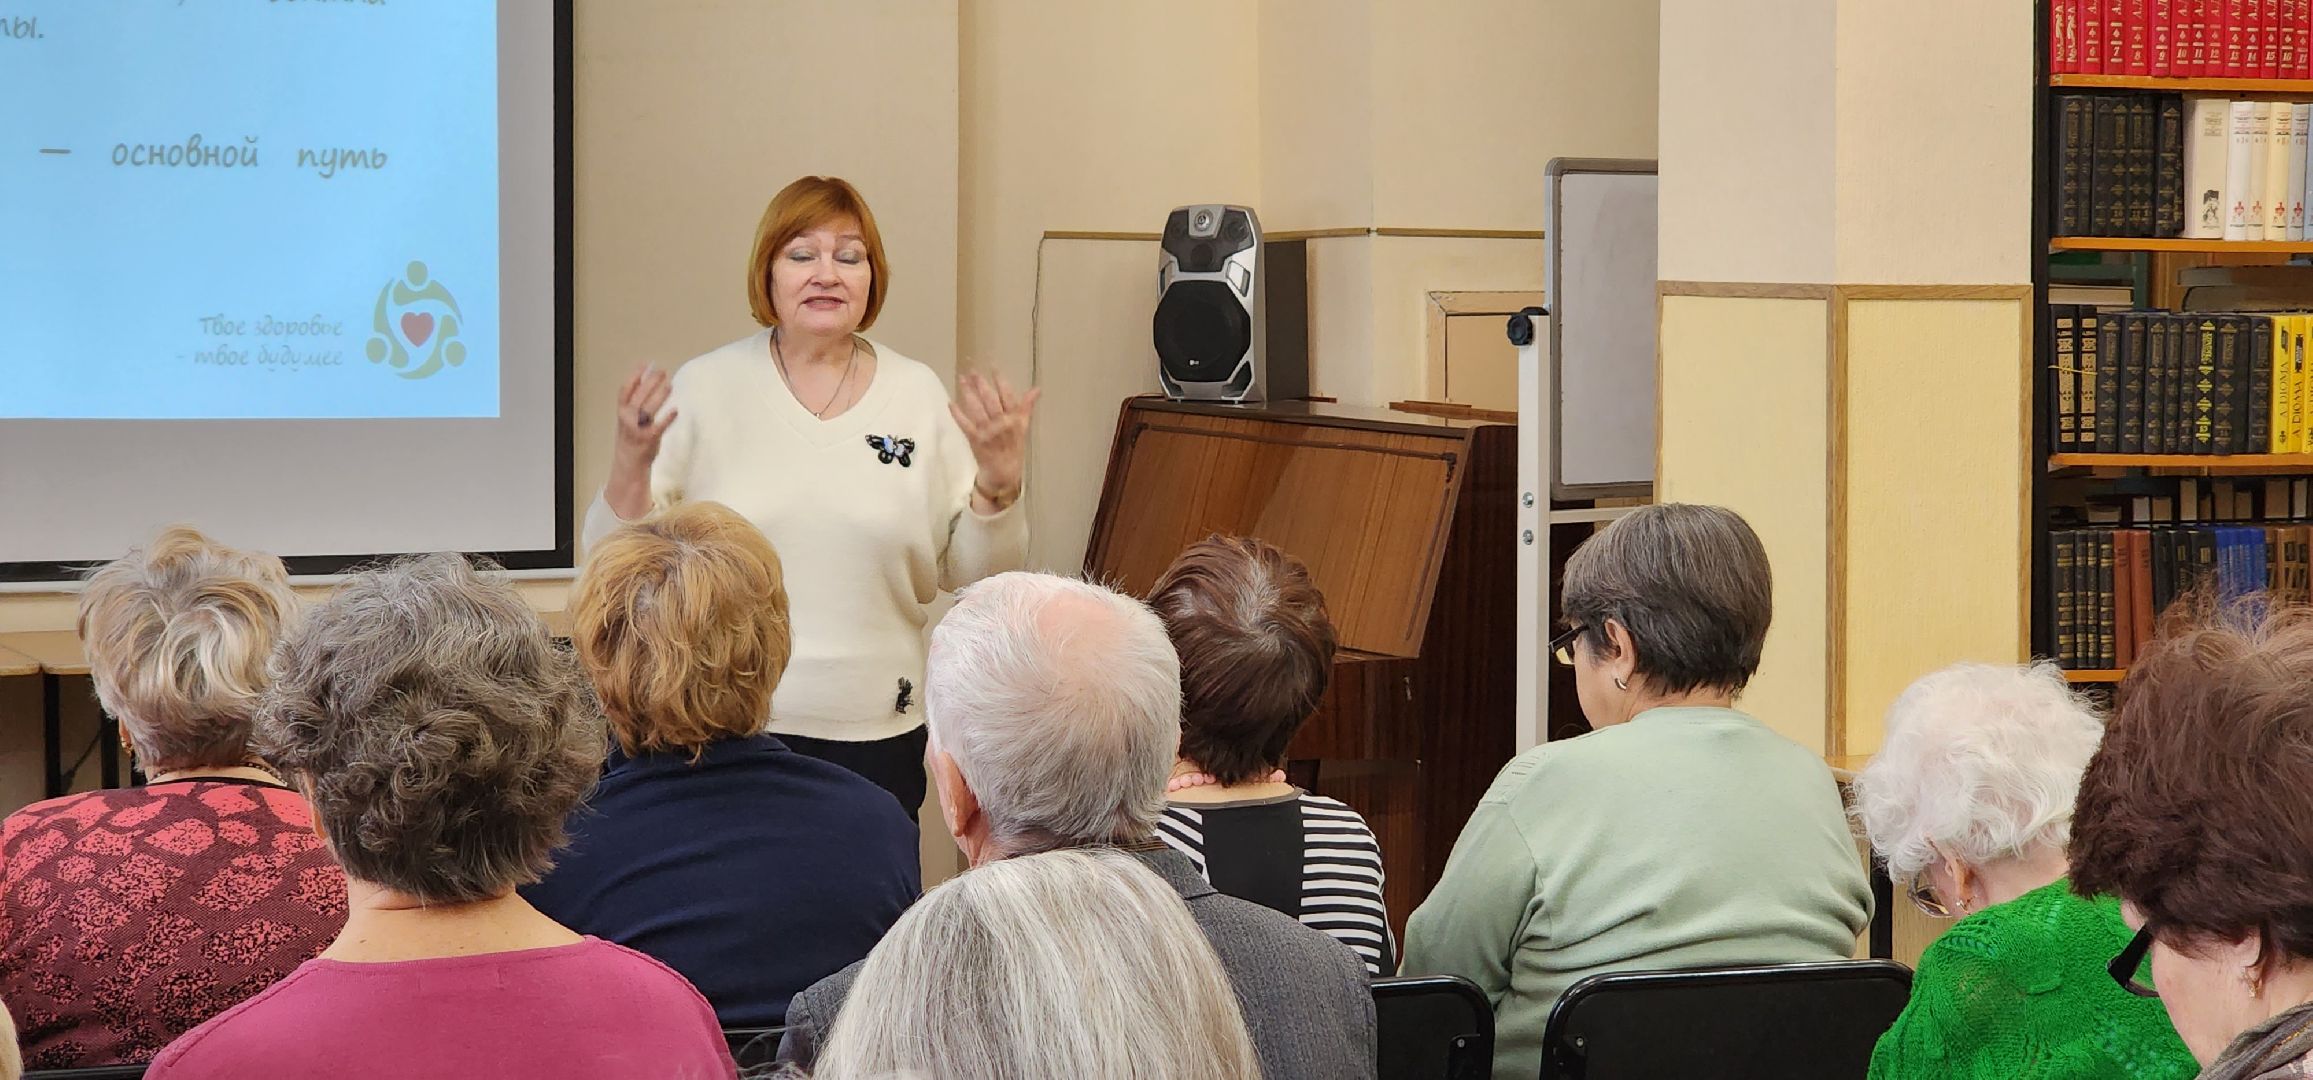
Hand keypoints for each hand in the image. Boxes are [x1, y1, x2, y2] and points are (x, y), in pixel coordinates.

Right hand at [614, 363, 677, 469]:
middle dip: (650, 382)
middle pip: (639, 396)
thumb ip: (636, 401)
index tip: (644, 364)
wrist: (628, 462)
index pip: (626, 390)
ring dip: (659, 395)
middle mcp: (627, 419)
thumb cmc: (631, 436)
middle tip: (662, 371)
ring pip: (648, 408)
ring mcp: (637, 429)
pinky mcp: (649, 439)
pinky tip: (675, 410)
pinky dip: (667, 418)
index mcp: (621, 412)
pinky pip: (659, 427)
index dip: (635, 376)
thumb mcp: (628, 418)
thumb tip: (647, 380)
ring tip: (669, 384)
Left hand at [950, 371, 1038, 502]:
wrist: (1004, 472)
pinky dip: (957, 414)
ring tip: (961, 379)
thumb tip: (1037, 389)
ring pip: (976, 408)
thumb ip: (1027, 406)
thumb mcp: (1023, 426)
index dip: (1000, 381)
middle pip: (990, 400)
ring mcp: (987, 432)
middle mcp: (1001, 424)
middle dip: (980, 384)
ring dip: (968, 393)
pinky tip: (951, 402)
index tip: (993, 367)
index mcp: (1014, 419)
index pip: (1007, 396)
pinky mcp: (975, 439)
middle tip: (972, 370)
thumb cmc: (1014, 447)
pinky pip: (965, 424)